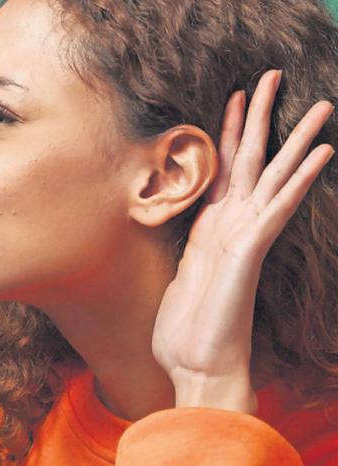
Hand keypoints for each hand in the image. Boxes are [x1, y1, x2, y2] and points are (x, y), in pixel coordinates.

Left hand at [150, 69, 334, 412]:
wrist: (196, 366)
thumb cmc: (186, 328)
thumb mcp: (178, 275)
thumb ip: (188, 248)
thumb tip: (188, 234)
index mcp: (212, 229)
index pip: (225, 169)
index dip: (229, 133)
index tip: (234, 98)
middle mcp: (233, 227)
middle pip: (252, 161)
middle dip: (261, 118)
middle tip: (273, 76)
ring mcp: (244, 238)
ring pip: (273, 176)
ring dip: (295, 140)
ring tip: (321, 106)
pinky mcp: (248, 252)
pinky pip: (278, 207)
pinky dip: (298, 180)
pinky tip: (322, 154)